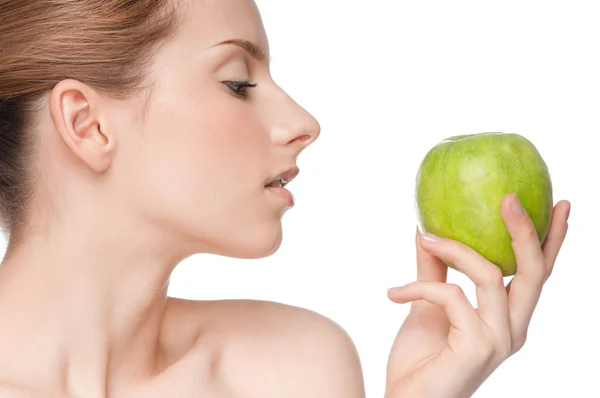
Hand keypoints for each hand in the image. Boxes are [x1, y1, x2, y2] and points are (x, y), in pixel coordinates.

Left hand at [384, 193, 569, 397]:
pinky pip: (451, 295)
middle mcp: (512, 329)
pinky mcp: (477, 348)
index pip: (537, 275)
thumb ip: (433, 270)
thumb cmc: (419, 359)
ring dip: (453, 249)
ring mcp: (498, 341)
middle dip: (525, 229)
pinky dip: (419, 286)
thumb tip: (425, 228)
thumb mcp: (427, 305)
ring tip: (424, 237)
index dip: (552, 240)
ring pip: (489, 274)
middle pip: (533, 272)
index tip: (558, 203)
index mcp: (508, 319)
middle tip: (508, 196)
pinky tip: (393, 293)